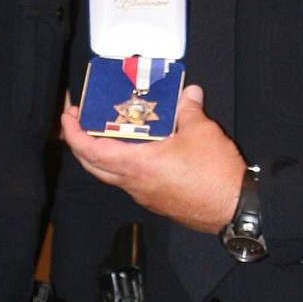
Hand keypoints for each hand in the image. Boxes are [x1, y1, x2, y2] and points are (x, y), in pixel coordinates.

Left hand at [60, 84, 245, 232]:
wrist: (235, 209)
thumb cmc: (215, 174)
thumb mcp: (201, 131)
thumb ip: (189, 109)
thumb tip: (189, 92)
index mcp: (136, 166)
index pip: (90, 151)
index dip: (73, 133)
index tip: (67, 115)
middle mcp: (134, 184)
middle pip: (93, 166)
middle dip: (80, 142)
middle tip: (79, 120)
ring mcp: (144, 195)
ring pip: (111, 175)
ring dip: (102, 154)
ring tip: (107, 130)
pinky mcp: (157, 201)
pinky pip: (130, 181)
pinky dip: (124, 163)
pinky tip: (139, 148)